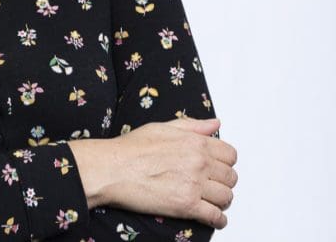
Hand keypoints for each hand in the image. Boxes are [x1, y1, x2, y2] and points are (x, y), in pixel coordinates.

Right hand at [71, 117, 237, 228]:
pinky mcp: (187, 206)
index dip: (225, 162)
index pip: (230, 154)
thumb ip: (192, 126)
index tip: (217, 167)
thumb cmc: (131, 148)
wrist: (112, 168)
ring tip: (210, 200)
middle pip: (231, 177)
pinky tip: (211, 217)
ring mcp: (194, 184)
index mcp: (194, 142)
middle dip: (223, 182)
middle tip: (212, 185)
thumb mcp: (162, 127)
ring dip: (221, 201)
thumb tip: (214, 124)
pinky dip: (218, 220)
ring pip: (226, 197)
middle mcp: (198, 162)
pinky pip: (216, 217)